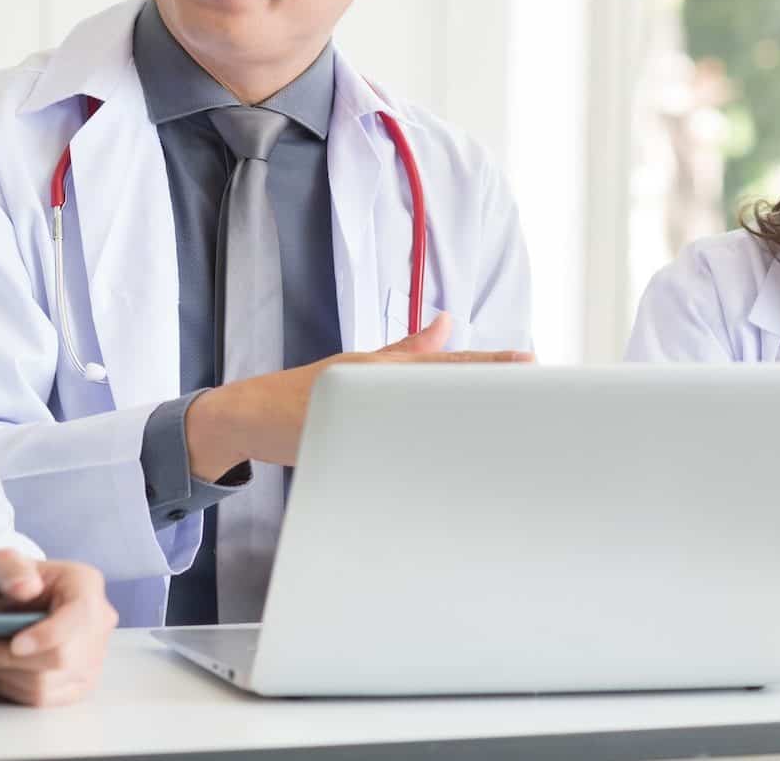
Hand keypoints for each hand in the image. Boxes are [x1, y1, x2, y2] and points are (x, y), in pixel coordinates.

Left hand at [0, 549, 118, 706]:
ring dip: (7, 676)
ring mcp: (93, 657)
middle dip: (12, 659)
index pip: (80, 615)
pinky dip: (14, 689)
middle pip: (63, 657)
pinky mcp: (80, 684)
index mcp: (86, 584)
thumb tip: (27, 586)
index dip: (49, 634)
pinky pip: (45, 699)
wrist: (9, 607)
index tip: (15, 644)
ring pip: (50, 682)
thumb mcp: (0, 566)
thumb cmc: (8, 583)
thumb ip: (10, 569)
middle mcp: (99, 621)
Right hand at [184, 312, 531, 480]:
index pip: (448, 364)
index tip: (531, 363)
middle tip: (530, 390)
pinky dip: (407, 447)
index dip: (489, 365)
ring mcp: (356, 406)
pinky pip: (379, 441)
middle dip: (483, 387)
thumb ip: (408, 351)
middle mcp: (376, 381)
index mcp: (387, 368)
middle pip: (439, 383)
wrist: (248, 416)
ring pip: (414, 410)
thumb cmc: (306, 395)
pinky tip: (432, 457)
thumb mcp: (360, 366)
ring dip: (454, 414)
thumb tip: (446, 322)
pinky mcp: (336, 432)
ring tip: (495, 417)